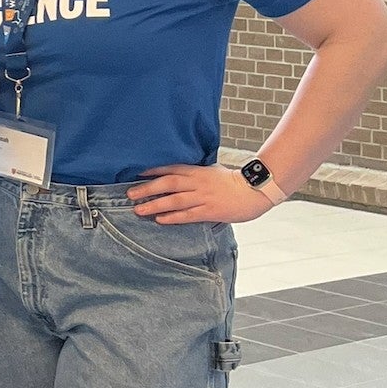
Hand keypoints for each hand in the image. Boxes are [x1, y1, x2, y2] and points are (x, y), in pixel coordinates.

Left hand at [129, 165, 275, 224]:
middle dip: (147, 189)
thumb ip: (195, 173)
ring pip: (174, 200)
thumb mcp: (212, 171)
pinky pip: (187, 215)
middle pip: (168, 183)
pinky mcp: (210, 211)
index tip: (137, 174)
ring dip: (155, 205)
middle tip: (130, 194)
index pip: (172, 168)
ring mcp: (204, 197)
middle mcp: (198, 183)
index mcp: (198, 171)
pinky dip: (172, 217)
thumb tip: (176, 174)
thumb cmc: (233, 181)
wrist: (256, 191)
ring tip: (139, 209)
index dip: (154, 171)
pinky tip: (160, 219)